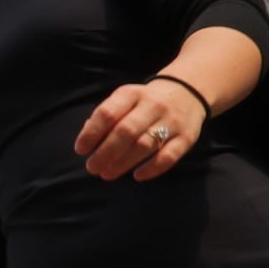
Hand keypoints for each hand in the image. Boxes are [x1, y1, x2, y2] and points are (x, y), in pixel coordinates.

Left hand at [75, 76, 203, 181]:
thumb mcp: (126, 99)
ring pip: (145, 145)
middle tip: (92, 167)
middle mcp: (153, 105)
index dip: (91, 133)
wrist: (188, 92)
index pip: (108, 113)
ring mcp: (172, 121)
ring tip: (107, 174)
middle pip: (126, 131)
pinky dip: (152, 168)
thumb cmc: (145, 102)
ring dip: (123, 163)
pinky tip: (137, 175)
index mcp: (132, 94)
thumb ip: (107, 116)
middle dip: (105, 152)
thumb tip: (87, 138)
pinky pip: (169, 156)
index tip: (81, 150)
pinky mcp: (186, 137)